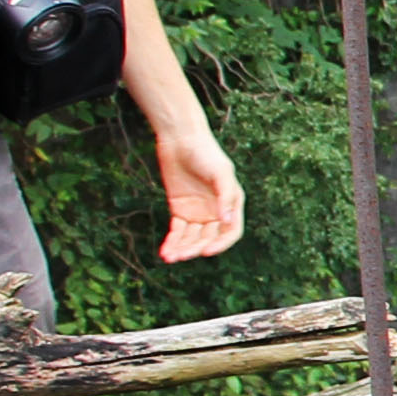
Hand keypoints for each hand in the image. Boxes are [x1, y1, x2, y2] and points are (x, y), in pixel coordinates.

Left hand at [151, 116, 244, 263]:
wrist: (180, 138)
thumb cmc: (205, 152)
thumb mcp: (220, 172)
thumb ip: (225, 196)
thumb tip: (226, 221)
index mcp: (231, 204)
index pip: (230, 231)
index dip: (220, 244)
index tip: (206, 252)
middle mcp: (216, 211)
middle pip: (208, 238)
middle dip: (195, 248)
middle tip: (181, 255)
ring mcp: (197, 212)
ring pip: (191, 238)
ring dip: (182, 249)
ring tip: (169, 257)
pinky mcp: (180, 210)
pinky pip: (177, 231)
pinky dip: (172, 242)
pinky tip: (165, 251)